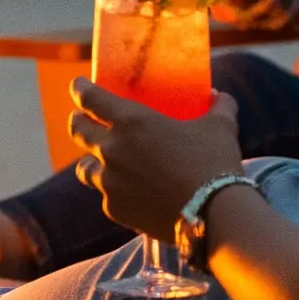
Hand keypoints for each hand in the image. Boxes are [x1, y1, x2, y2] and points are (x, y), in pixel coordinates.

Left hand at [68, 81, 241, 240]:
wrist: (211, 214)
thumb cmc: (213, 162)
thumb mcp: (220, 126)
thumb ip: (218, 106)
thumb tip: (217, 96)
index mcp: (130, 121)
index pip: (90, 99)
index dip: (80, 89)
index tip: (78, 85)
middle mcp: (111, 149)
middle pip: (78, 131)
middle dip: (78, 122)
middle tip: (83, 119)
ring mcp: (109, 182)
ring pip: (84, 168)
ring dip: (90, 160)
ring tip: (99, 161)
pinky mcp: (114, 209)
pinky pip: (106, 196)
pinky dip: (114, 192)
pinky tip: (127, 193)